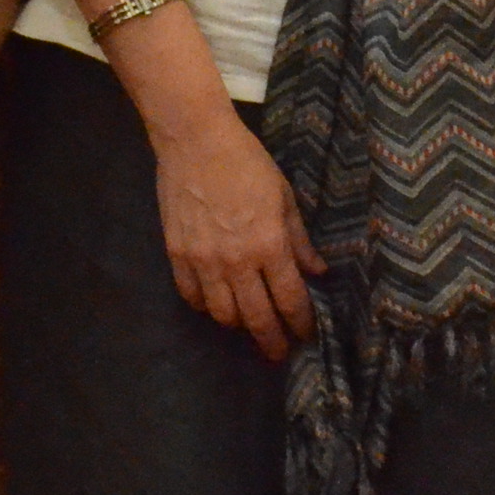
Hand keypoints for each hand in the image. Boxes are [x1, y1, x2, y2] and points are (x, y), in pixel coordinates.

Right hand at [153, 113, 321, 361]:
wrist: (195, 141)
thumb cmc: (247, 163)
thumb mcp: (284, 197)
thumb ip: (299, 240)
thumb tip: (317, 272)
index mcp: (269, 245)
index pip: (290, 300)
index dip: (301, 324)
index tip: (306, 336)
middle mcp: (236, 261)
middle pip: (256, 318)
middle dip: (272, 341)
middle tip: (280, 352)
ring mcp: (203, 261)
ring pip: (223, 314)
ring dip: (239, 324)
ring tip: (249, 323)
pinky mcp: (176, 255)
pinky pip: (192, 296)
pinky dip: (206, 307)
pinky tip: (217, 303)